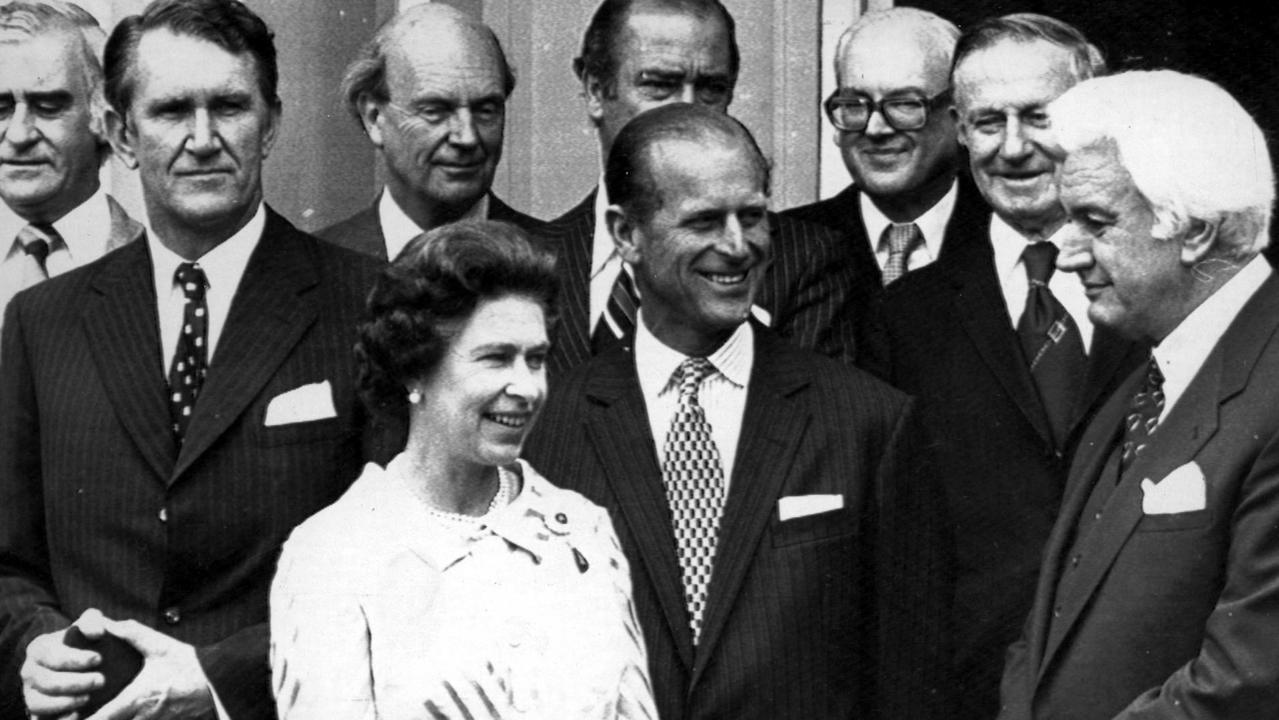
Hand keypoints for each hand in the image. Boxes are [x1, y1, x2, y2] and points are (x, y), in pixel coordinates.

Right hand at [21, 609, 106, 717]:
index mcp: (39, 649)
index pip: (52, 655)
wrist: (77, 665)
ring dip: (65, 702)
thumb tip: (97, 632)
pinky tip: (77, 714)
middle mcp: (30, 672)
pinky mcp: (36, 711)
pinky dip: (58, 717)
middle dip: (74, 682)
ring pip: (39, 703)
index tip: (99, 659)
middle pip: (46, 681)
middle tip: (101, 681)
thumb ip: (92, 622)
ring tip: (89, 698)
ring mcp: (30, 693)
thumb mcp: (88, 626)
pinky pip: (40, 719)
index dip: (74, 659)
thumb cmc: (84, 643)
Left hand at [85, 619, 212, 719]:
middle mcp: (143, 716)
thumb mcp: (161, 646)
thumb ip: (133, 634)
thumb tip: (108, 624)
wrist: (221, 680)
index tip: (68, 716)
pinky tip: (131, 712)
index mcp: (136, 698)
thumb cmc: (190, 664)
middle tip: (76, 715)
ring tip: (100, 713)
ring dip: (114, 719)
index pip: (101, 718)